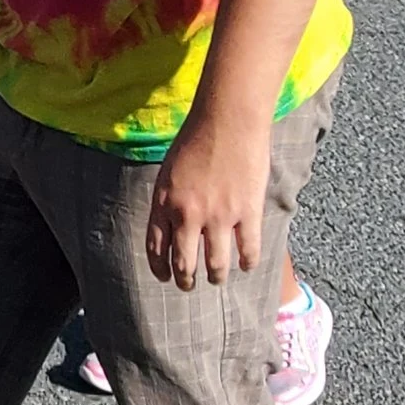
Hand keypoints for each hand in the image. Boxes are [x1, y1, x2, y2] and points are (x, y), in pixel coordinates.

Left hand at [145, 109, 270, 289]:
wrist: (228, 119)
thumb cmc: (197, 137)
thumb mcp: (170, 170)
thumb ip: (170, 199)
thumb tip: (173, 225)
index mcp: (164, 203)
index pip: (156, 248)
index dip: (160, 268)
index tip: (165, 278)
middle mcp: (188, 214)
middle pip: (183, 262)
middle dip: (185, 280)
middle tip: (189, 285)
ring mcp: (219, 216)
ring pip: (215, 264)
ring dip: (215, 276)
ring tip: (216, 279)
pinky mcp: (247, 212)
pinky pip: (247, 249)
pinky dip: (247, 262)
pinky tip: (246, 266)